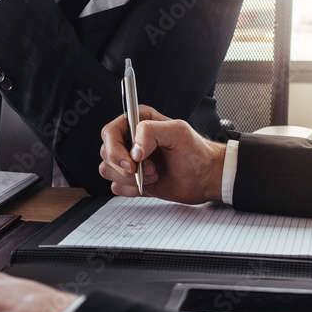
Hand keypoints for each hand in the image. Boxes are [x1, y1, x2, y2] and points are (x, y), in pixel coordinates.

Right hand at [99, 105, 225, 204]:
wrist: (205, 178)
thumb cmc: (196, 152)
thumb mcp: (178, 132)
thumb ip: (152, 132)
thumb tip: (134, 150)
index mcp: (138, 122)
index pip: (110, 132)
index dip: (116, 149)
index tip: (132, 162)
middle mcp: (130, 140)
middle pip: (106, 153)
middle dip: (126, 167)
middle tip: (150, 169)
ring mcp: (130, 161)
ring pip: (108, 170)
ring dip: (130, 179)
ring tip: (155, 174)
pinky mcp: (132, 179)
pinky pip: (116, 187)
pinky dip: (131, 189)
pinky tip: (150, 184)